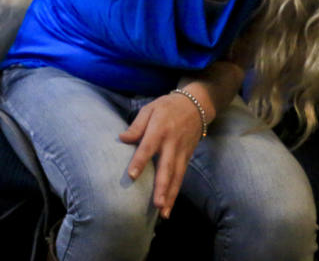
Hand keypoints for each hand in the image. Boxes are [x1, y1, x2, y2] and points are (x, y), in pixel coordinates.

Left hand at [118, 92, 204, 218]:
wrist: (196, 106)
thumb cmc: (167, 107)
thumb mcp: (149, 109)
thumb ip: (137, 126)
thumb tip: (122, 138)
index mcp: (159, 130)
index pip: (148, 148)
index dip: (140, 162)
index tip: (131, 176)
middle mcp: (172, 144)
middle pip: (167, 168)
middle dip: (162, 187)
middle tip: (157, 205)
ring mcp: (182, 153)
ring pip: (177, 177)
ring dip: (171, 196)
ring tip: (164, 213)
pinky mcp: (187, 158)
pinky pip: (181, 177)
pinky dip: (176, 191)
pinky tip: (170, 205)